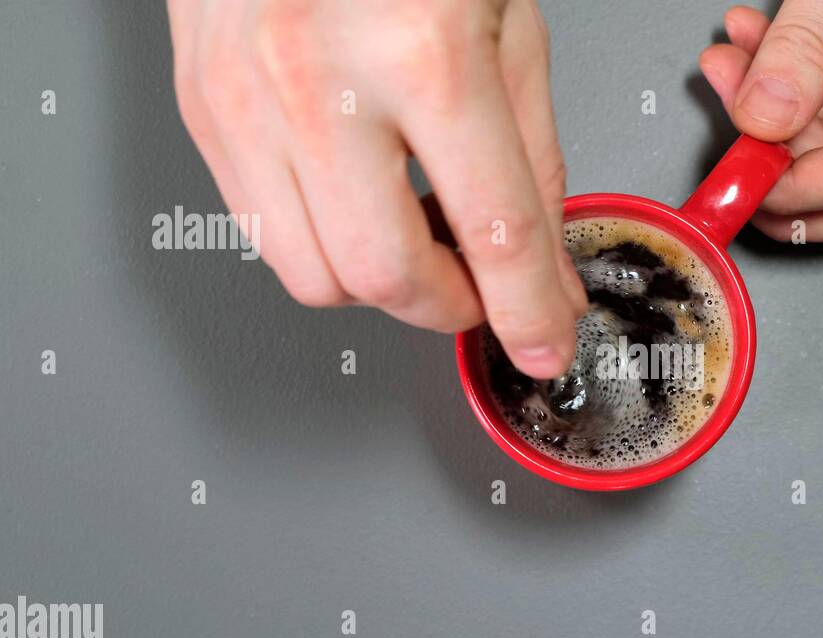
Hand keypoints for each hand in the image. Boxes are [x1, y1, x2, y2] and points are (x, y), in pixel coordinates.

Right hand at [167, 0, 586, 378]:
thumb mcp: (507, 25)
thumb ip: (531, 154)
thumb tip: (542, 262)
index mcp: (425, 53)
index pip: (492, 232)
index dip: (526, 311)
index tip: (545, 345)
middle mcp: (322, 82)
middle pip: (383, 277)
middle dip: (448, 307)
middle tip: (480, 287)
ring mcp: (247, 100)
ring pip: (313, 275)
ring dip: (380, 286)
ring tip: (417, 237)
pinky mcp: (202, 111)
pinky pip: (262, 231)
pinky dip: (323, 244)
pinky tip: (359, 204)